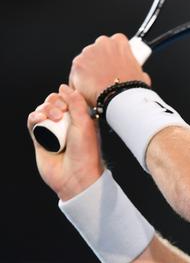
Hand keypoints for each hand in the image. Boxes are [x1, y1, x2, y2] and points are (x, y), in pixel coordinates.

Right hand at [27, 84, 102, 200]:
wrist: (75, 176)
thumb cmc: (85, 151)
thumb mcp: (85, 123)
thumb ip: (76, 102)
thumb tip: (63, 86)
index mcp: (80, 118)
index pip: (69, 98)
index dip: (66, 97)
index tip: (68, 104)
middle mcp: (66, 123)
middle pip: (53, 102)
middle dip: (54, 102)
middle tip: (60, 114)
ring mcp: (52, 131)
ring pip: (42, 110)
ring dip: (44, 109)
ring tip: (52, 118)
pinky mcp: (39, 139)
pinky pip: (33, 123)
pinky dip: (34, 117)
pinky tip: (38, 119)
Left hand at [69, 33, 150, 105]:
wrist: (120, 97)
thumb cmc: (131, 87)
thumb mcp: (140, 75)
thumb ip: (133, 68)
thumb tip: (137, 74)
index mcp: (119, 42)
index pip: (114, 43)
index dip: (114, 55)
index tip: (114, 64)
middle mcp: (102, 43)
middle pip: (97, 51)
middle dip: (99, 63)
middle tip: (105, 77)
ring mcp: (88, 52)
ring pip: (85, 62)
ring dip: (88, 72)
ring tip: (96, 88)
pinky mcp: (77, 64)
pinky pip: (76, 73)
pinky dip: (79, 83)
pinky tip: (87, 92)